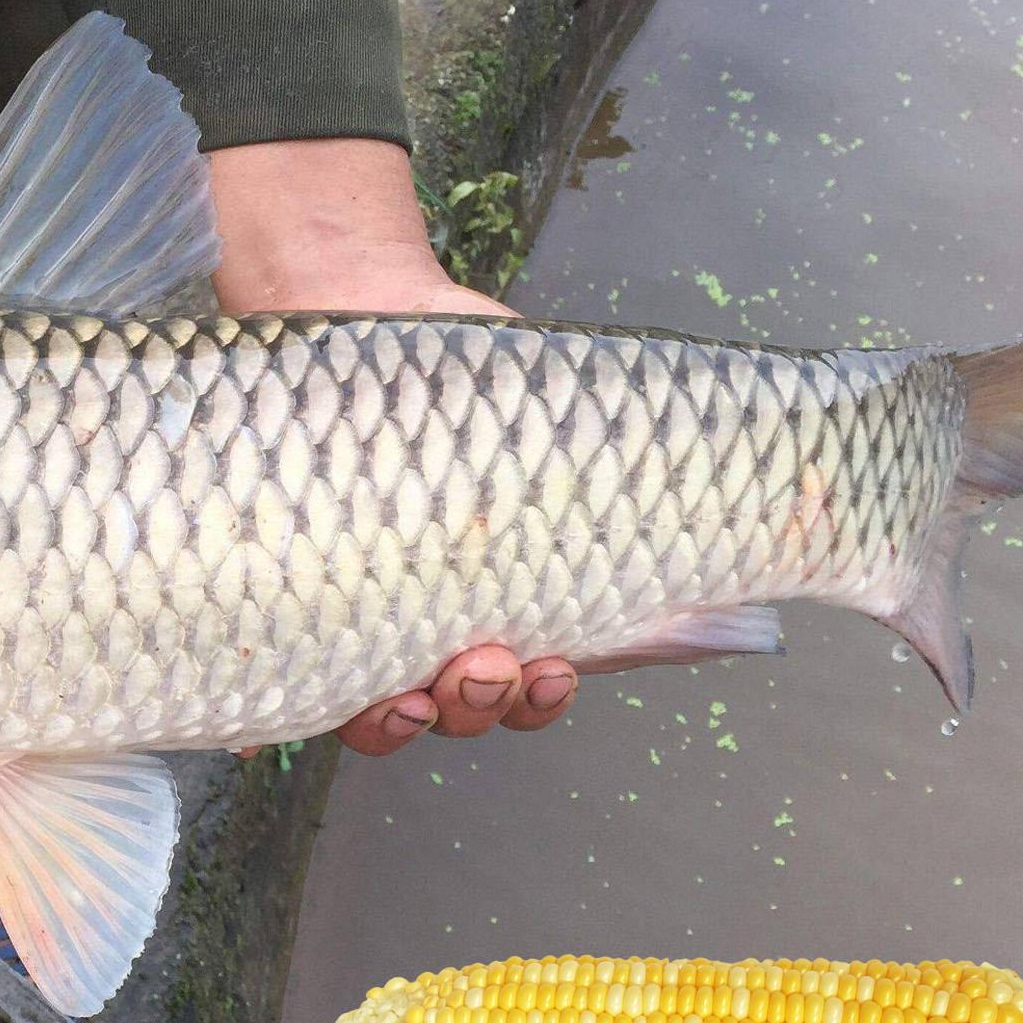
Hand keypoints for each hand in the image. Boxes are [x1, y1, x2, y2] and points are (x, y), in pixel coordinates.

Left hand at [209, 139, 577, 757]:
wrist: (361, 302)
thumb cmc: (467, 374)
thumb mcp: (553, 429)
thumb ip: (614, 507)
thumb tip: (737, 616)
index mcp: (495, 599)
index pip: (522, 690)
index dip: (534, 702)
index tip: (551, 668)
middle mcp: (423, 621)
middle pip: (453, 709)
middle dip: (479, 703)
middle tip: (492, 664)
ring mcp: (352, 613)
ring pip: (380, 708)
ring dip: (409, 713)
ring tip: (428, 674)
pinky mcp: (286, 598)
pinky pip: (285, 677)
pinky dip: (289, 712)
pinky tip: (292, 720)